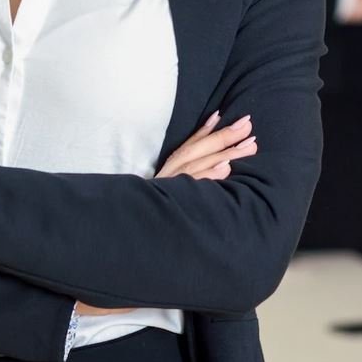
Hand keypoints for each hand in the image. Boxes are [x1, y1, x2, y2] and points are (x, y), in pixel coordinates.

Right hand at [80, 111, 259, 316]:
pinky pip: (190, 191)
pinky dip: (208, 178)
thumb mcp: (160, 199)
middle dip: (224, 138)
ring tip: (248, 146)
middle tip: (248, 124)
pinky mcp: (167, 207)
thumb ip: (178, 187)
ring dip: (225, 154)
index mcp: (164, 176)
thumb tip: (209, 176)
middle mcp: (164, 180)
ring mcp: (166, 192)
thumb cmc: (141, 224)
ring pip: (198, 167)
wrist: (113, 246)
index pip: (186, 148)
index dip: (204, 131)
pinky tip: (226, 171)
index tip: (222, 115)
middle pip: (197, 152)